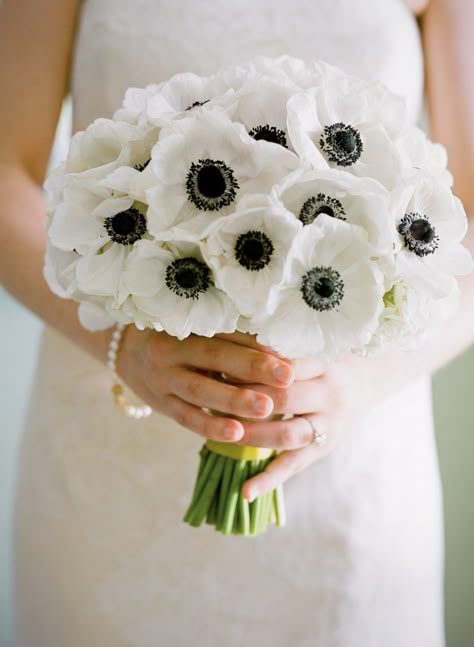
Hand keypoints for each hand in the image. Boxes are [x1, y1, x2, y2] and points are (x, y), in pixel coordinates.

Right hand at [116, 327, 294, 441]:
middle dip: (252, 367)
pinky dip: (211, 427)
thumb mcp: (193, 329)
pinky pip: (187, 418)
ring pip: (200, 390)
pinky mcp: (161, 404)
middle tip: (287, 377)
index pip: (225, 332)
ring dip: (234, 400)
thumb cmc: (173, 337)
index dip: (257, 342)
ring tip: (267, 408)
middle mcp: (172, 350)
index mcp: (186, 326)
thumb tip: (274, 344)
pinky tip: (237, 434)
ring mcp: (163, 379)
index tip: (288, 352)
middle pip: (215, 357)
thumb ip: (225, 336)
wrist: (124, 351)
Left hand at [235, 351, 372, 501]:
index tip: (222, 365)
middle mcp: (329, 395)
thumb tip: (229, 346)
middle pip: (284, 398)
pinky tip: (245, 492)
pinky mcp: (322, 450)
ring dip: (251, 435)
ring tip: (222, 434)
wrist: (362, 383)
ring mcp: (328, 426)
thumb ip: (277, 350)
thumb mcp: (307, 348)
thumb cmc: (321, 361)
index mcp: (323, 364)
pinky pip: (292, 467)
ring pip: (287, 434)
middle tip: (214, 396)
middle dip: (247, 399)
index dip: (252, 366)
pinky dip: (268, 481)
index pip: (285, 364)